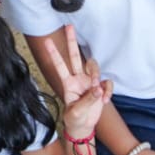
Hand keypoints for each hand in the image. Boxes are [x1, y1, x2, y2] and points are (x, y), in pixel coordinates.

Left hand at [44, 25, 111, 139]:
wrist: (84, 127)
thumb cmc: (75, 119)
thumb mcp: (77, 112)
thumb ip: (88, 100)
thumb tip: (98, 88)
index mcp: (68, 83)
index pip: (60, 65)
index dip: (54, 54)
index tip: (47, 42)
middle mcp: (78, 79)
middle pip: (75, 56)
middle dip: (72, 41)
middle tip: (69, 27)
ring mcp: (90, 82)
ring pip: (94, 67)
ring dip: (97, 77)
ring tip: (98, 93)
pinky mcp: (100, 87)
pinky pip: (107, 83)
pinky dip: (108, 91)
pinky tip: (105, 101)